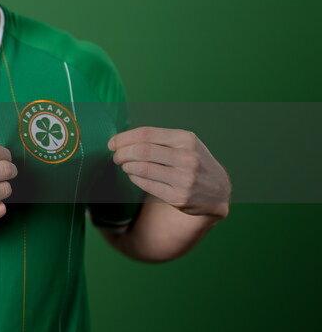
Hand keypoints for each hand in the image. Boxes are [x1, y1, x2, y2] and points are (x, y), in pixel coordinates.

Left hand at [108, 127, 230, 218]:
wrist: (218, 189)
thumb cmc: (192, 160)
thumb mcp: (183, 143)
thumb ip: (157, 138)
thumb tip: (120, 140)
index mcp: (186, 139)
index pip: (146, 134)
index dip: (123, 138)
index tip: (112, 143)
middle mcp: (188, 158)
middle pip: (141, 151)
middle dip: (122, 153)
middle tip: (116, 156)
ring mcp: (185, 179)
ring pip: (141, 169)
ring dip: (127, 166)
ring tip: (125, 165)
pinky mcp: (179, 198)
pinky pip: (146, 185)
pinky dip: (134, 178)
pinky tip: (134, 175)